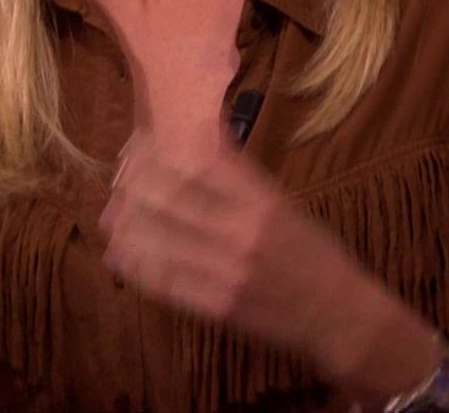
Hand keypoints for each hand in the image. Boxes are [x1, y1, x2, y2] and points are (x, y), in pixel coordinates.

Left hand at [97, 124, 381, 366]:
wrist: (337, 314)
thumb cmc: (311, 252)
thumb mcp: (282, 204)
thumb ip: (240, 176)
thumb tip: (202, 135)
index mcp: (262, 201)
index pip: (199, 165)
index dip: (161, 153)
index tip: (136, 145)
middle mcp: (242, 232)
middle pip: (171, 198)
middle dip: (134, 185)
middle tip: (116, 179)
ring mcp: (226, 272)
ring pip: (160, 240)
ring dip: (127, 224)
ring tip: (111, 214)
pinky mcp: (215, 307)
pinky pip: (165, 282)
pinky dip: (137, 265)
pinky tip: (121, 254)